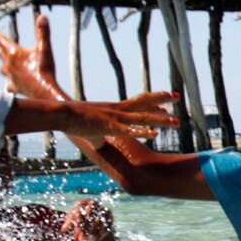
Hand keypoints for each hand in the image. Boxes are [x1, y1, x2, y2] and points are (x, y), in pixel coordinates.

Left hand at [0, 17, 63, 97]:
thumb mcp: (45, 48)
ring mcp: (11, 77)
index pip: (3, 41)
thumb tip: (42, 16)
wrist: (44, 92)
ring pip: (2, 68)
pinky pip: (9, 84)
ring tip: (5, 62)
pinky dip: (9, 82)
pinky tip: (11, 83)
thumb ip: (43, 32)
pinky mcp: (15, 87)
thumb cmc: (44, 69)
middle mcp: (9, 65)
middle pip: (1, 54)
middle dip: (0, 47)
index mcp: (15, 54)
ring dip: (3, 63)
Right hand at [56, 95, 179, 145]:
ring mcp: (115, 117)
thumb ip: (97, 137)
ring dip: (160, 120)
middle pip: (145, 102)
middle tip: (178, 96)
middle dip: (163, 99)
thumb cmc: (74, 122)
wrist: (62, 115)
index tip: (166, 104)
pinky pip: (129, 130)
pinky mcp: (109, 126)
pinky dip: (142, 131)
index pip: (138, 102)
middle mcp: (119, 110)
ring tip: (176, 121)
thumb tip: (97, 144)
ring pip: (143, 117)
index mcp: (115, 109)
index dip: (153, 102)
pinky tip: (154, 134)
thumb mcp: (90, 130)